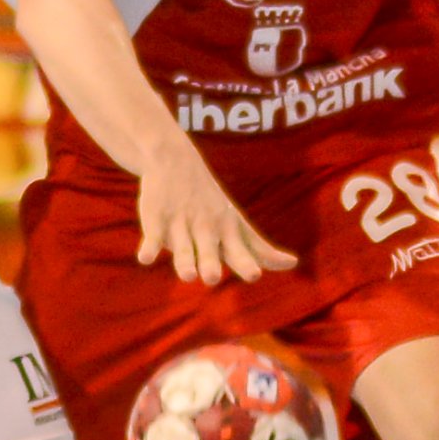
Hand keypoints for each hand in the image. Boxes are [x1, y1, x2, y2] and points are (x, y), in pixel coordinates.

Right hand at [122, 133, 293, 288]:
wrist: (175, 161)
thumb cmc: (211, 202)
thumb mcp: (237, 223)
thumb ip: (260, 248)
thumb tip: (292, 264)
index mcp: (227, 231)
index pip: (239, 250)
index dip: (246, 262)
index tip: (255, 274)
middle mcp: (206, 228)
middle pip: (211, 249)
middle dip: (212, 263)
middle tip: (213, 278)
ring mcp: (181, 223)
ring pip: (183, 245)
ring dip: (185, 260)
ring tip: (188, 275)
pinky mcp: (156, 217)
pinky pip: (153, 233)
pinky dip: (150, 245)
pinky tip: (146, 258)